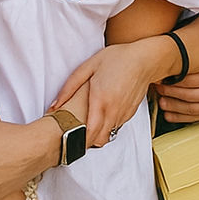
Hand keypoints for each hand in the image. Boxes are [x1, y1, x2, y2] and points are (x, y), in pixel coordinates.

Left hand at [48, 39, 164, 145]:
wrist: (145, 59)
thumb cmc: (117, 59)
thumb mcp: (88, 67)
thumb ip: (69, 88)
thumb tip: (53, 106)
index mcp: (101, 100)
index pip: (90, 134)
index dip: (79, 141)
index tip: (69, 139)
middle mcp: (114, 111)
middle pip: (99, 140)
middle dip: (87, 141)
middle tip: (75, 133)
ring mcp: (124, 114)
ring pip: (109, 135)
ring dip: (98, 133)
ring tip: (87, 123)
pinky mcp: (130, 113)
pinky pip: (116, 126)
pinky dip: (107, 126)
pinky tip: (102, 113)